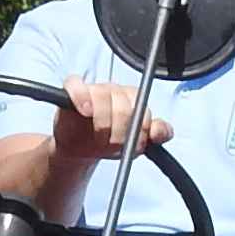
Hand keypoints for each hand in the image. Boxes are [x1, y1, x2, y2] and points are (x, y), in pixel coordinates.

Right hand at [50, 75, 172, 164]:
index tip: (133, 141)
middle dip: (119, 133)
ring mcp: (92, 90)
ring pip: (101, 97)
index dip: (138, 127)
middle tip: (113, 146)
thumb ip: (155, 135)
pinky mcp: (72, 92)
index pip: (141, 106)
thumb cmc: (107, 142)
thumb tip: (162, 132)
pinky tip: (86, 111)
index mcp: (132, 99)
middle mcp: (113, 91)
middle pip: (122, 105)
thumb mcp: (135, 144)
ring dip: (101, 126)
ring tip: (98, 140)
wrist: (79, 149)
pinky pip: (75, 86)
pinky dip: (81, 96)